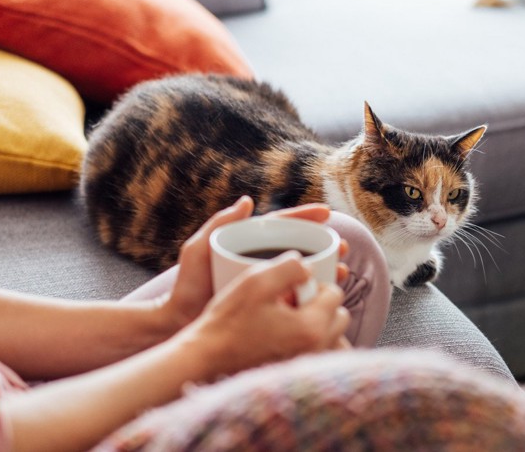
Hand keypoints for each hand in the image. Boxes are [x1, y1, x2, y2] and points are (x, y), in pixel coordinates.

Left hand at [163, 196, 348, 327]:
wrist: (180, 323)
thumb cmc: (187, 285)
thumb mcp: (198, 250)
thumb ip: (219, 224)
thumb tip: (247, 201)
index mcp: (249, 244)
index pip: (282, 225)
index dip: (305, 216)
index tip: (326, 212)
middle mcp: (262, 262)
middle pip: (300, 248)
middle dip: (325, 245)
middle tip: (343, 246)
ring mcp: (268, 284)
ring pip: (304, 273)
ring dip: (327, 270)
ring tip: (344, 271)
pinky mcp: (270, 306)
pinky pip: (298, 297)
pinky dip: (316, 295)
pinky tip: (330, 298)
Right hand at [174, 252, 349, 379]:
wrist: (206, 357)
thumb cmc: (228, 320)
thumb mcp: (256, 281)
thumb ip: (290, 267)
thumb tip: (309, 267)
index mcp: (311, 327)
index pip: (335, 293)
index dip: (315, 283)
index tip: (292, 286)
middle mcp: (316, 350)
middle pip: (339, 316)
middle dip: (322, 304)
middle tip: (293, 300)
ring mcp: (307, 365)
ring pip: (332, 336)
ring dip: (319, 323)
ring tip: (290, 318)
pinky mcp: (296, 373)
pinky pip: (319, 352)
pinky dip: (311, 341)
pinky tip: (286, 335)